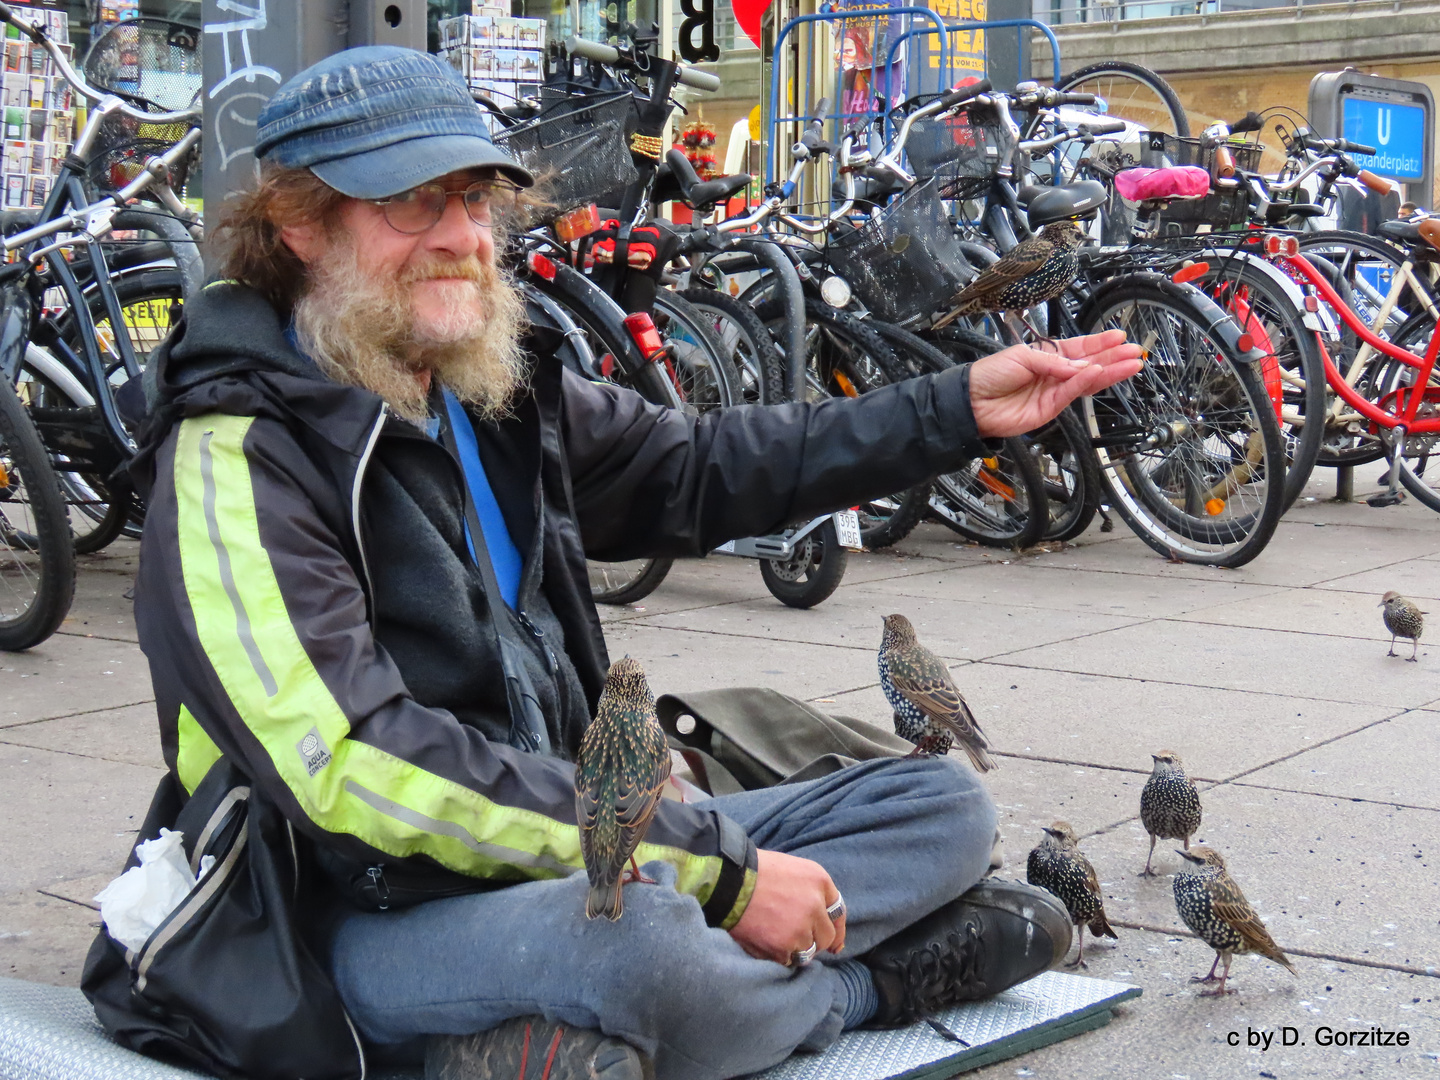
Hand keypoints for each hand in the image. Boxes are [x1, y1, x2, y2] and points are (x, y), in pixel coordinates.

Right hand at [728, 849, 847, 964]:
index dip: (837, 930)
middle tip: (795, 938)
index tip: (835, 944)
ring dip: (794, 949)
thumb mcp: (792, 869)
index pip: (838, 913)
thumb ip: (812, 892)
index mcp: (819, 881)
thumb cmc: (755, 872)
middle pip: (826, 937)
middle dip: (814, 941)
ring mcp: (800, 929)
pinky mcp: (782, 948)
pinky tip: (764, 940)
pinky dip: (777, 955)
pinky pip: (787, 961)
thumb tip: (824, 923)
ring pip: (807, 952)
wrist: (727, 882)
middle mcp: (815, 906)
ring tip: (774, 936)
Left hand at [968, 330, 1143, 438]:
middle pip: (1089, 364)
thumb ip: (1055, 361)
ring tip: (1130, 364)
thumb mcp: (1023, 357)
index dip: (1099, 343)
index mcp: (1047, 355)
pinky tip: (1101, 373)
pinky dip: (1087, 383)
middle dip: (1113, 358)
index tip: (1120, 336)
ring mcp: (1054, 391)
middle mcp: (1054, 373)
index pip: (1079, 348)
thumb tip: (1083, 366)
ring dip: (1109, 372)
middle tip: (1135, 352)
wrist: (972, 401)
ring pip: (1087, 380)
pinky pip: (1073, 393)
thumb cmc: (990, 374)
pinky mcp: (1051, 408)